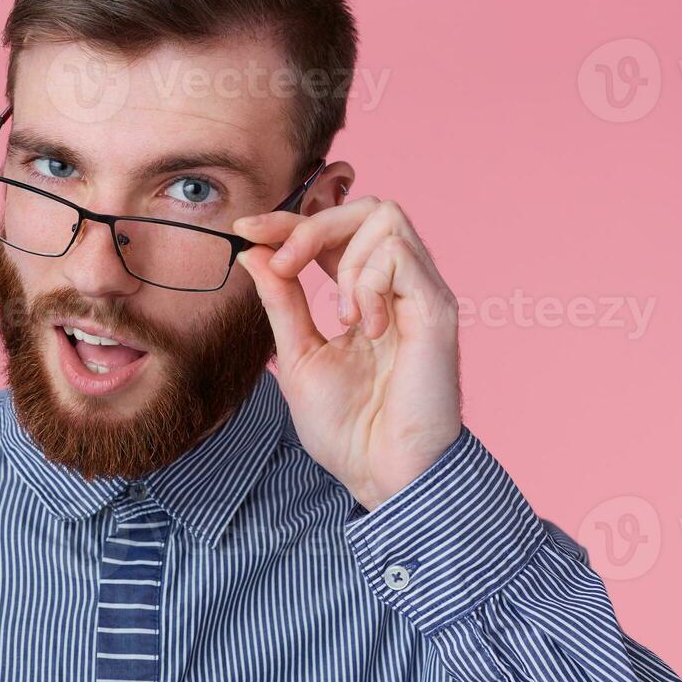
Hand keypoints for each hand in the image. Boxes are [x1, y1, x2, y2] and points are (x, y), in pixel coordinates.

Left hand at [233, 197, 461, 510]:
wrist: (381, 474)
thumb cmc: (349, 428)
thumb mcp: (299, 354)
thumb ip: (281, 302)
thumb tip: (253, 254)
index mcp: (367, 295)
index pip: (332, 232)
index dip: (289, 221)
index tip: (244, 230)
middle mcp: (399, 287)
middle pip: (365, 207)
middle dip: (313, 225)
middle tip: (285, 265)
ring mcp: (421, 294)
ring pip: (386, 218)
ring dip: (346, 260)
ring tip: (343, 316)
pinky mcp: (437, 309)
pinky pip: (400, 256)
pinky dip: (370, 283)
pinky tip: (368, 328)